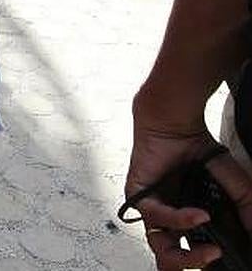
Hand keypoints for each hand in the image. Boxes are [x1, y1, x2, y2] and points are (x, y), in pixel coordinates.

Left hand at [125, 98, 251, 268]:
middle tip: (216, 259)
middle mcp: (170, 220)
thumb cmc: (201, 152)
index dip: (208, 260)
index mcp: (189, 221)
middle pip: (173, 259)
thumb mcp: (237, 188)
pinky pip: (157, 216)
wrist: (179, 124)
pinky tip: (199, 215)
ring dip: (187, 256)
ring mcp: (153, 209)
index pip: (196, 253)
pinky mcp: (139, 196)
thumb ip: (246, 213)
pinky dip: (180, 219)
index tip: (227, 258)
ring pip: (161, 247)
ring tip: (211, 250)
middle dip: (194, 265)